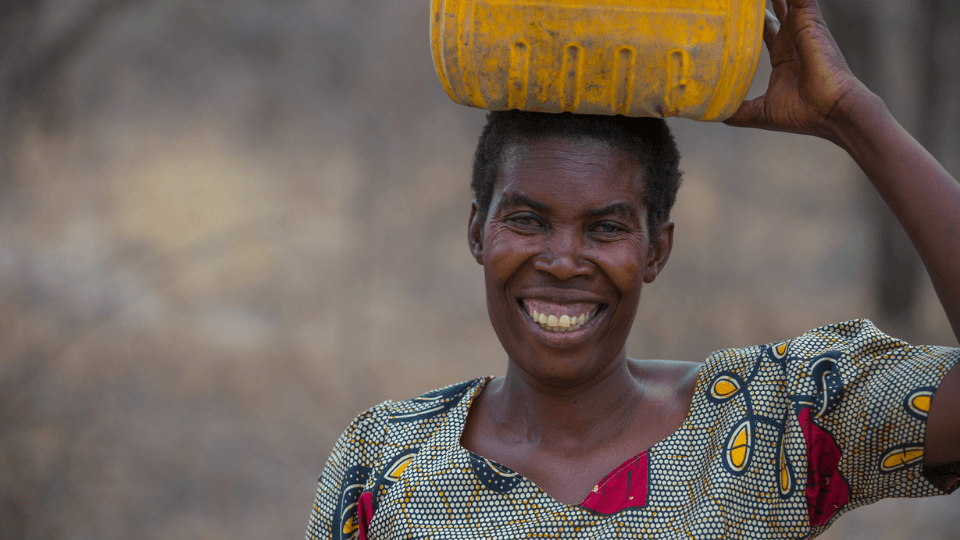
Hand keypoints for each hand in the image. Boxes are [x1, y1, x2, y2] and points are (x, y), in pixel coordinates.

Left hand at [724, 0, 871, 142]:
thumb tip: (712, 112)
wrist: (831, 112)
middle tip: (735, 1)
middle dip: (755, 5)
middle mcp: (791, 38)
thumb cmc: (803, 114)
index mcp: (782, 56)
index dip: (747, 23)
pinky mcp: (808, 20)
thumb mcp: (760, 112)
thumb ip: (736, 110)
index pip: (761, 30)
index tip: (730, 14)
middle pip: (771, 10)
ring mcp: (801, 27)